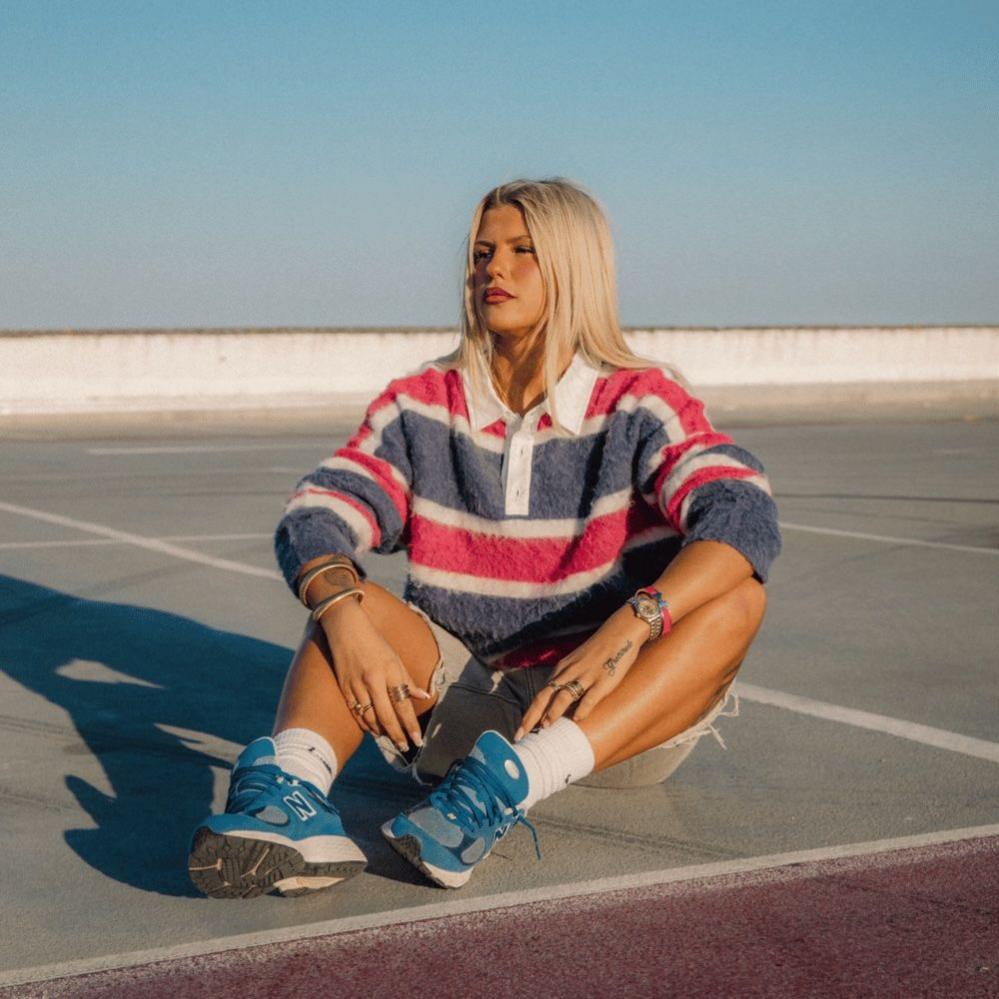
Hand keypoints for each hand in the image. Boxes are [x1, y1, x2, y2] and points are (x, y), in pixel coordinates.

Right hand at [320, 600, 429, 751]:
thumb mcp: (395, 657)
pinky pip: (356, 712)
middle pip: (387, 715)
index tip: (418, 740)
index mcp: (390, 670)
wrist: (346, 627)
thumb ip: (408, 680)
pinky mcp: (344, 687)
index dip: (410, 725)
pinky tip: (373, 730)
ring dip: (381, 731)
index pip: (403, 704)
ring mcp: (356, 684)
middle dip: (397, 735)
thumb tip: (425, 696)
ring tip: (391, 739)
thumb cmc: (375, 642)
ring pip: (370, 717)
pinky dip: (365, 723)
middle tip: (405, 748)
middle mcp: (373, 679)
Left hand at [516, 606, 649, 739]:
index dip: (529, 713)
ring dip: (552, 712)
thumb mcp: (575, 664)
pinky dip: (582, 708)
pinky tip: (577, 719)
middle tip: (520, 734)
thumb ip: (565, 680)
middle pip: (544, 695)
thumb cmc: (596, 652)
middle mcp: (569, 672)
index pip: (540, 694)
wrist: (618, 634)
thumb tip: (556, 704)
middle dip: (531, 716)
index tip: (520, 730)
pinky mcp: (603, 680)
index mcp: (561, 669)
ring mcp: (585, 676)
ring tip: (545, 727)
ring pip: (564, 695)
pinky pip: (590, 697)